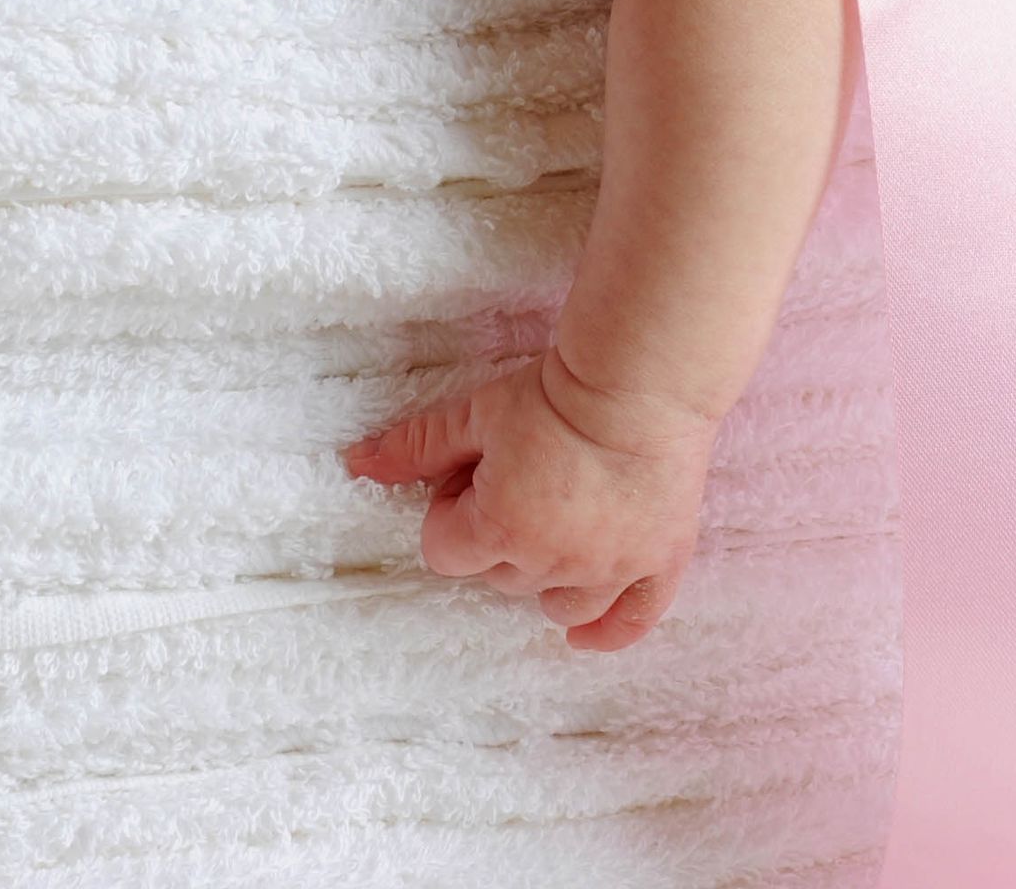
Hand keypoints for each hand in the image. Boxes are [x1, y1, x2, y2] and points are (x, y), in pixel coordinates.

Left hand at [339, 345, 720, 651]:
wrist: (638, 383)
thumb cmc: (552, 396)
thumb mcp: (475, 413)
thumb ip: (415, 447)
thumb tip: (357, 462)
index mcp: (499, 531)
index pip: (444, 551)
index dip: (450, 510)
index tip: (471, 474)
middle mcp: (552, 563)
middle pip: (499, 577)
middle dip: (495, 536)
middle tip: (518, 477)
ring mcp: (609, 571)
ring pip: (557, 604)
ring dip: (543, 576)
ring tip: (554, 520)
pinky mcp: (658, 564)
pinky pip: (630, 622)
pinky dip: (607, 631)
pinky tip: (584, 633)